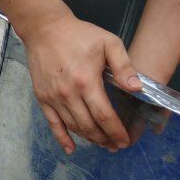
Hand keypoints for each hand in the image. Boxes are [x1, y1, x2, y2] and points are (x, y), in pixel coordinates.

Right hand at [19, 11, 141, 153]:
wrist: (45, 31)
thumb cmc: (79, 35)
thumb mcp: (109, 43)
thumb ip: (124, 66)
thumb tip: (137, 89)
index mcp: (86, 82)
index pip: (103, 115)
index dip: (116, 131)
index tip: (125, 141)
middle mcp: (68, 95)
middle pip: (88, 126)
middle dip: (104, 139)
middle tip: (116, 146)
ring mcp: (53, 99)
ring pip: (73, 127)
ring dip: (89, 139)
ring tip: (102, 144)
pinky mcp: (43, 99)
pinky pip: (53, 124)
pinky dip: (62, 138)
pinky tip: (71, 148)